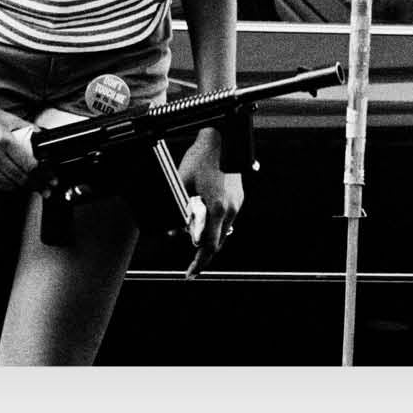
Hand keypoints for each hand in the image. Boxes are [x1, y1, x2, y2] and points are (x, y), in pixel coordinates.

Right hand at [0, 96, 36, 193]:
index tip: (50, 180)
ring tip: (25, 185)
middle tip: (43, 188)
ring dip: (18, 188)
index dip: (43, 176)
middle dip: (36, 185)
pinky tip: (6, 185)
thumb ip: (27, 129)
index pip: (29, 165)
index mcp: (3, 139)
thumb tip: (42, 138)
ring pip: (5, 186)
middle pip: (19, 178)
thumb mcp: (7, 118)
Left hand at [176, 126, 241, 274]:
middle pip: (218, 242)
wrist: (222, 138)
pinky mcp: (239, 197)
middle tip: (191, 261)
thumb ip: (178, 209)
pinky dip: (216, 224)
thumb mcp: (182, 183)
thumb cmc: (201, 158)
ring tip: (194, 236)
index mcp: (218, 208)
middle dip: (203, 251)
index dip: (199, 262)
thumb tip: (174, 231)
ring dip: (210, 236)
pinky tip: (204, 219)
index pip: (210, 246)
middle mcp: (231, 209)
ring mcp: (238, 203)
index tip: (191, 273)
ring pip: (224, 231)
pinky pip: (228, 218)